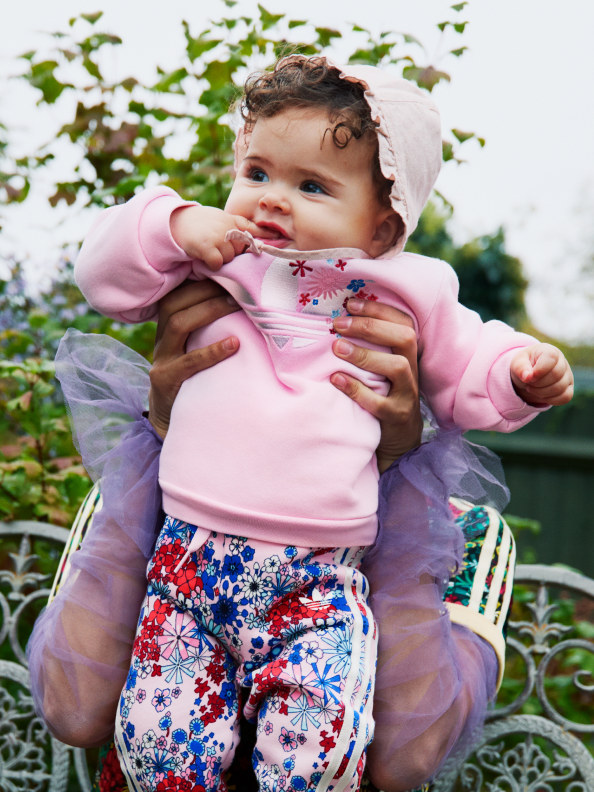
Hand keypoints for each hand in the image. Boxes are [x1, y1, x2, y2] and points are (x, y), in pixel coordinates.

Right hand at [148, 280, 239, 437]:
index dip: (202, 278)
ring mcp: (161, 358)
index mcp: (168, 323)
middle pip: (175, 302)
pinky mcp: (165, 379)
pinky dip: (212, 351)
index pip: (179, 292)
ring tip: (236, 305)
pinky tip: (234, 344)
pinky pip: (188, 362)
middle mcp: (161, 336)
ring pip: (177, 324)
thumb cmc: (196, 374)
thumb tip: (249, 298)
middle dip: (207, 290)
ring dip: (209, 311)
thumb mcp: (200, 345)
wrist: (174, 416)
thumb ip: (213, 324)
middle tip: (239, 286)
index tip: (232, 271)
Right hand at [170, 205, 262, 270]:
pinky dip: (212, 265)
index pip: (254, 228)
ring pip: (230, 258)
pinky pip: (218, 263)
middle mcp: (228, 227)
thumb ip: (239, 229)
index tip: (280, 239)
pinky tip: (206, 258)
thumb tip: (258, 244)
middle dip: (233, 253)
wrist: (179, 221)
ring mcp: (218, 236)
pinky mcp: (207, 246)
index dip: (267, 235)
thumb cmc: (204, 225)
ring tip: (211, 250)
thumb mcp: (223, 220)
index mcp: (234, 221)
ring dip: (221, 259)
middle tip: (219, 247)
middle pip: (241, 251)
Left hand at [330, 298, 421, 472]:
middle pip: (405, 338)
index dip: (380, 309)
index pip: (404, 322)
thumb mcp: (380, 369)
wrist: (399, 440)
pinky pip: (380, 403)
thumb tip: (336, 319)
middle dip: (371, 327)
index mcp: (408, 354)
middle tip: (339, 324)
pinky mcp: (396, 417)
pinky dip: (356, 389)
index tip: (350, 303)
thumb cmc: (383, 395)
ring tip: (337, 348)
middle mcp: (412, 371)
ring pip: (398, 368)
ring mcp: (407, 395)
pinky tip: (336, 379)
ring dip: (365, 355)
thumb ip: (369, 347)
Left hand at [510, 343, 573, 405]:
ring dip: (541, 392)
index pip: (551, 358)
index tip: (529, 377)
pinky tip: (540, 394)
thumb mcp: (517, 363)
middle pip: (556, 375)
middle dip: (537, 383)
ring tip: (532, 388)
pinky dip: (550, 399)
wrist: (529, 374)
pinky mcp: (569, 388)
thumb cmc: (524, 365)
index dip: (539, 370)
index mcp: (550, 351)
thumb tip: (527, 377)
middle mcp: (562, 362)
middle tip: (528, 382)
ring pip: (560, 388)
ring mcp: (568, 376)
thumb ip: (520, 368)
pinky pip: (565, 397)